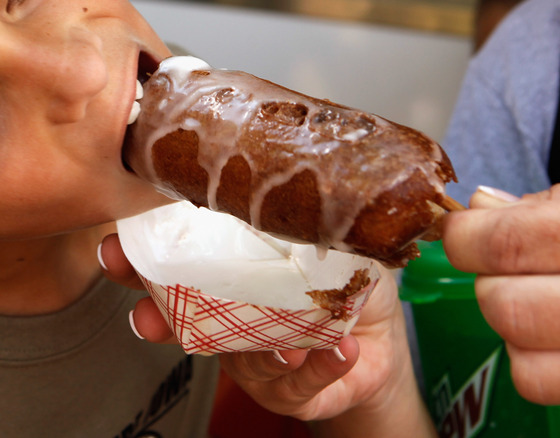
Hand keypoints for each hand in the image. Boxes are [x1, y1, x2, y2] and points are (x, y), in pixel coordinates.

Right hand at [99, 233, 433, 436]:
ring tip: (288, 342)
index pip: (180, 270)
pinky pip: (300, 385)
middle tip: (147, 316)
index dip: (141, 263)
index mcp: (236, 281)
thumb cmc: (349, 286)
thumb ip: (312, 222)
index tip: (118, 248)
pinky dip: (319, 369)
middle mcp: (236, 324)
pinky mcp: (294, 393)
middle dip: (157, 321)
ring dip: (263, 351)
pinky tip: (337, 351)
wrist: (384, 338)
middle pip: (183, 326)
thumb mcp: (335, 244)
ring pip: (244, 363)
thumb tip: (305, 183)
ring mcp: (260, 362)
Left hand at [442, 151, 559, 418]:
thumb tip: (485, 212)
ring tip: (542, 301)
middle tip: (505, 264)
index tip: (460, 231)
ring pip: (527, 366)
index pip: (513, 244)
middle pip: (509, 309)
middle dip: (486, 282)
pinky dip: (550, 362)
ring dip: (515, 330)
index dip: (465, 237)